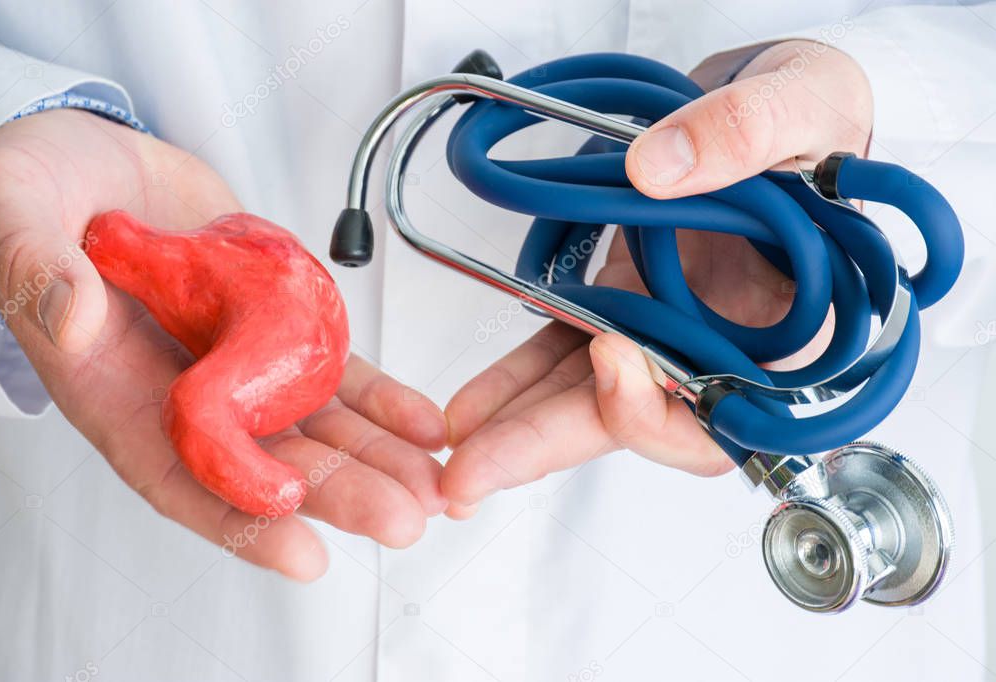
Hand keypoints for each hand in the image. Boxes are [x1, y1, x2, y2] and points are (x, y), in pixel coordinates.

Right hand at [0, 109, 446, 578]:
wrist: (98, 163)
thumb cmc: (42, 191)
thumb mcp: (12, 212)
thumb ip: (34, 265)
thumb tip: (70, 316)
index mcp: (113, 389)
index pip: (178, 475)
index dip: (239, 520)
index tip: (304, 552)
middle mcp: (181, 393)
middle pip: (266, 464)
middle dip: (338, 495)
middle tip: (403, 519)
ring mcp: (235, 365)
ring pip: (313, 427)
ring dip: (376, 459)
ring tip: (432, 486)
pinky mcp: (273, 328)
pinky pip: (336, 373)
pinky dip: (382, 400)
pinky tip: (424, 424)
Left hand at [441, 41, 872, 510]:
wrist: (765, 113)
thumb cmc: (809, 118)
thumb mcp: (804, 104)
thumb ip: (748, 131)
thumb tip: (661, 166)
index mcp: (793, 332)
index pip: (728, 417)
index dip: (666, 406)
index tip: (613, 353)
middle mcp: (722, 353)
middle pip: (637, 423)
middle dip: (551, 446)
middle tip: (472, 475)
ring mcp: (662, 335)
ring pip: (587, 399)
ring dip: (518, 425)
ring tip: (456, 445)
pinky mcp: (620, 309)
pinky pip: (564, 354)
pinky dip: (516, 379)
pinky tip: (473, 403)